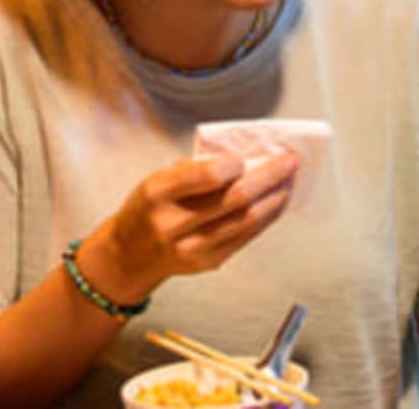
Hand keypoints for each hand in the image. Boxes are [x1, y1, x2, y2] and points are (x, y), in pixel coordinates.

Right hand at [78, 152, 301, 303]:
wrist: (128, 256)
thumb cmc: (149, 208)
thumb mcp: (159, 179)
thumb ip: (198, 168)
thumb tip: (249, 155)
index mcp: (157, 195)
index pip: (205, 176)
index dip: (234, 164)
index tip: (247, 155)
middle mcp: (172, 225)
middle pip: (235, 199)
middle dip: (270, 176)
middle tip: (290, 161)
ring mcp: (191, 248)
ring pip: (247, 219)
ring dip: (275, 197)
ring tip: (289, 180)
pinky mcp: (208, 262)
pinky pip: (246, 236)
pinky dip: (267, 216)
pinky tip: (276, 201)